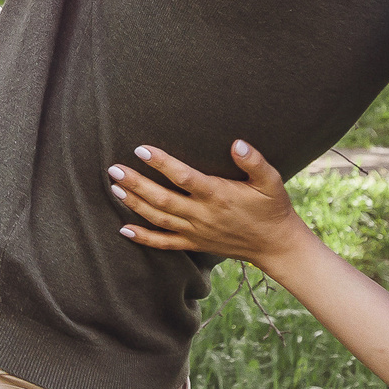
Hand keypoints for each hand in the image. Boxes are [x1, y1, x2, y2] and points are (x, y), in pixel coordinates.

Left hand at [109, 141, 310, 267]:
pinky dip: (143, 238)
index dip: (161, 163)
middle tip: (113, 169)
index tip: (141, 149)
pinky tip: (124, 229)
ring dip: (135, 204)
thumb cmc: (272, 208)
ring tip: (115, 189)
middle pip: (162, 199)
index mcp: (217, 195)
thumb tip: (238, 144)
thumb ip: (254, 162)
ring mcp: (196, 232)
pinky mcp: (194, 244)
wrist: (275, 245)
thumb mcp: (271, 182)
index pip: (183, 177)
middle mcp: (202, 215)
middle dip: (136, 184)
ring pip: (159, 219)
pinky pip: (165, 243)